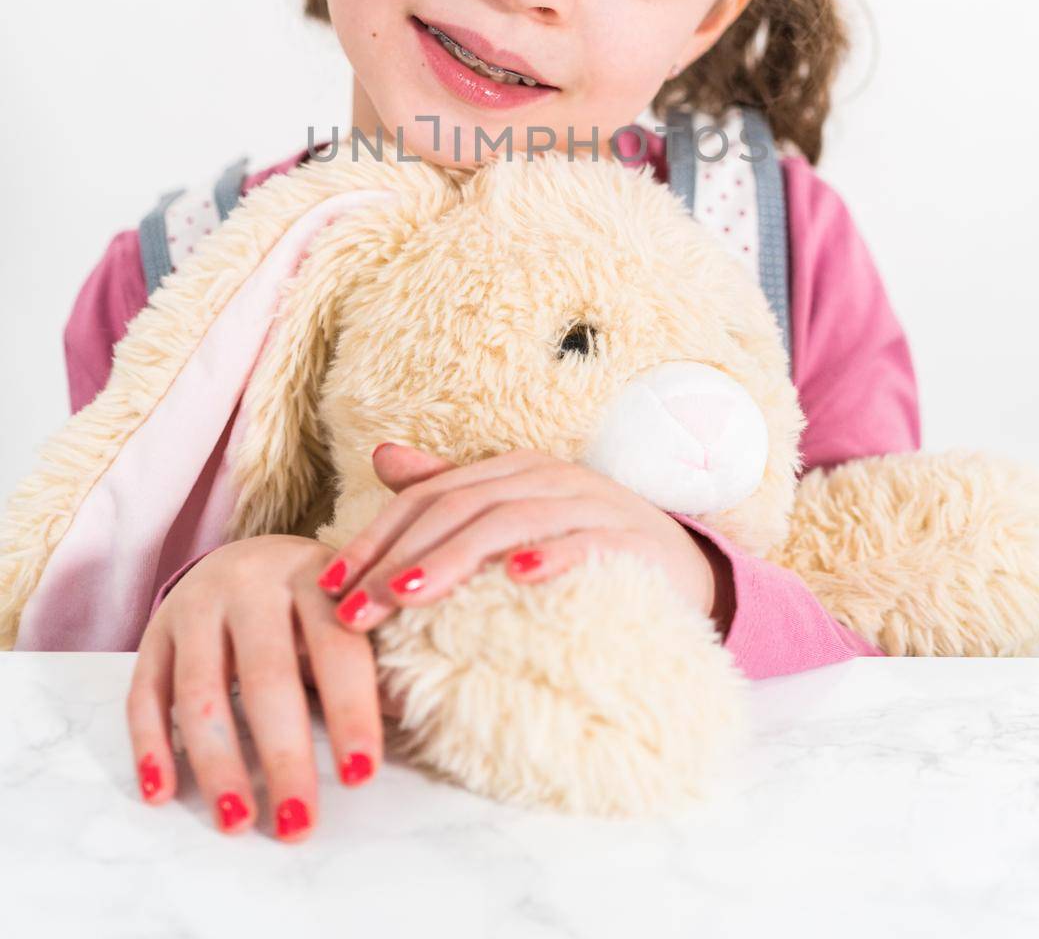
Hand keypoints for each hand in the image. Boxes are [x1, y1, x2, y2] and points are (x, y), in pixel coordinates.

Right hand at [126, 533, 394, 841]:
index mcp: (314, 575)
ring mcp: (196, 606)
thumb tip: (419, 714)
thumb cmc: (313, 600)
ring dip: (217, 763)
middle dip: (283, 755)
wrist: (247, 555)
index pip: (336, 647)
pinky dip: (150, 746)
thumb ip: (380, 655)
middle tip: (298, 822)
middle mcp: (251, 583)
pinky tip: (162, 793)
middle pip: (266, 676)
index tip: (361, 776)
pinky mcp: (155, 632)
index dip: (350, 711)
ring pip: (200, 691)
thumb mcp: (351, 608)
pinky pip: (144, 693)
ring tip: (237, 821)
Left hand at [315, 443, 718, 631]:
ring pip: (508, 523)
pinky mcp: (629, 540)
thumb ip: (450, 488)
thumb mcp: (512, 513)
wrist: (681, 567)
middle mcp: (545, 476)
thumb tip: (381, 456)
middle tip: (355, 610)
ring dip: (455, 559)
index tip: (330, 587)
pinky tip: (519, 579)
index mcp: (510, 470)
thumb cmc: (580, 543)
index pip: (428, 498)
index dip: (376, 537)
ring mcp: (589, 504)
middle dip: (399, 559)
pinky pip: (585, 543)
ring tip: (410, 596)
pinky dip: (551, 556)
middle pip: (458, 509)